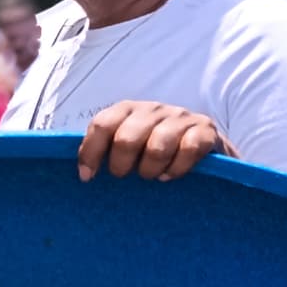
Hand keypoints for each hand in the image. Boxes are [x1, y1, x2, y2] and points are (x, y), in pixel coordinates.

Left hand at [77, 101, 229, 182]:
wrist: (205, 147)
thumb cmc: (153, 150)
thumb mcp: (127, 144)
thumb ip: (104, 148)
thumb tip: (80, 172)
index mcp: (127, 110)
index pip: (102, 125)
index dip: (91, 153)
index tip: (87, 178)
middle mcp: (153, 109)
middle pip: (126, 139)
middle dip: (121, 165)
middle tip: (124, 176)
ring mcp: (180, 117)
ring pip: (157, 147)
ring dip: (150, 170)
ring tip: (151, 176)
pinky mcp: (206, 130)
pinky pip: (188, 150)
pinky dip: (177, 169)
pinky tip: (171, 175)